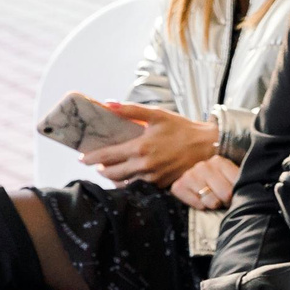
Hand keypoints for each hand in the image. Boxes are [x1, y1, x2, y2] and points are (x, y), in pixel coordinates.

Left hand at [88, 103, 219, 186]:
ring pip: (124, 182)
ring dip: (113, 177)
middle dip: (100, 169)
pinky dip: (130, 181)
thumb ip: (130, 110)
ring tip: (109, 170)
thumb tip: (107, 103)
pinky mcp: (162, 184)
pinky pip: (139, 186)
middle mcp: (144, 165)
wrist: (208, 146)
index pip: (106, 156)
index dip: (91, 158)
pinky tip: (129, 175)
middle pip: (111, 173)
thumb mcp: (157, 114)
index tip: (81, 158)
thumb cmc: (182, 128)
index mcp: (140, 148)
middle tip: (95, 164)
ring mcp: (153, 177)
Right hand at [172, 155, 239, 211]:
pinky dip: (201, 207)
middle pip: (226, 194)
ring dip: (215, 205)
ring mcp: (190, 175)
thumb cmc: (216, 180)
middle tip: (226, 202)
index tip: (237, 195)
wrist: (192, 179)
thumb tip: (249, 189)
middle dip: (228, 201)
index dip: (239, 193)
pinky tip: (202, 202)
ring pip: (212, 201)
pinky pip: (197, 204)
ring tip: (215, 202)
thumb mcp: (229, 176)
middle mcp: (203, 166)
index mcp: (219, 162)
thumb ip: (239, 180)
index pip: (237, 183)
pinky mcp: (178, 186)